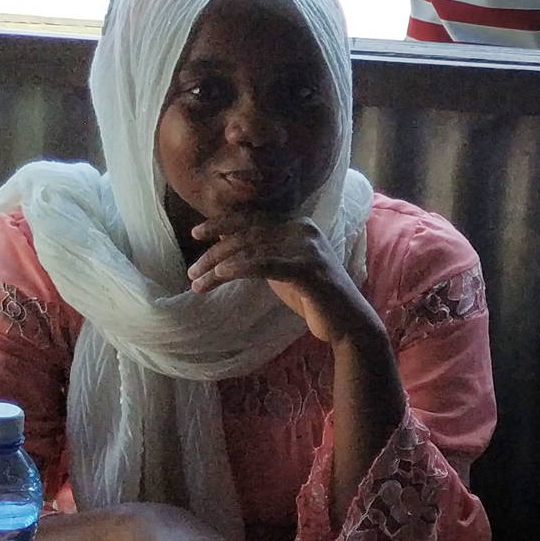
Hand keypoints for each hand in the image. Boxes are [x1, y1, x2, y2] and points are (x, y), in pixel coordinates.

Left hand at [187, 215, 378, 346]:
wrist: (347, 322)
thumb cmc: (313, 297)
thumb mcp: (283, 267)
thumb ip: (262, 251)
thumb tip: (225, 239)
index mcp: (298, 224)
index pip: (252, 218)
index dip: (222, 223)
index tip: (196, 233)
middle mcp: (303, 230)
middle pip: (248, 234)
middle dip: (214, 253)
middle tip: (192, 271)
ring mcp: (307, 249)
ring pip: (252, 250)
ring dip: (218, 266)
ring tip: (197, 282)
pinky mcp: (308, 270)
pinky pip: (265, 264)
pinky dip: (239, 268)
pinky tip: (220, 276)